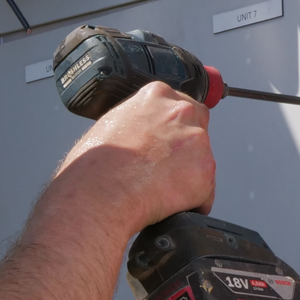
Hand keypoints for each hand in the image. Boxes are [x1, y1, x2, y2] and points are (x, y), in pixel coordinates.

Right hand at [55, 80, 216, 234]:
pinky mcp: (205, 173)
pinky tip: (167, 204)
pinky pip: (205, 193)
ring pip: (202, 162)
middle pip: (198, 128)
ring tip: (159, 191)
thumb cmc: (94, 165)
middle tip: (165, 169)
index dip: (173, 129)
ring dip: (188, 177)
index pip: (180, 106)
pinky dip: (192, 202)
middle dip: (187, 149)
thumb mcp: (110, 124)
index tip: (165, 144)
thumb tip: (137, 137)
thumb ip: (136, 123)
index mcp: (157, 95)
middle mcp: (181, 112)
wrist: (100, 193)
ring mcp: (197, 142)